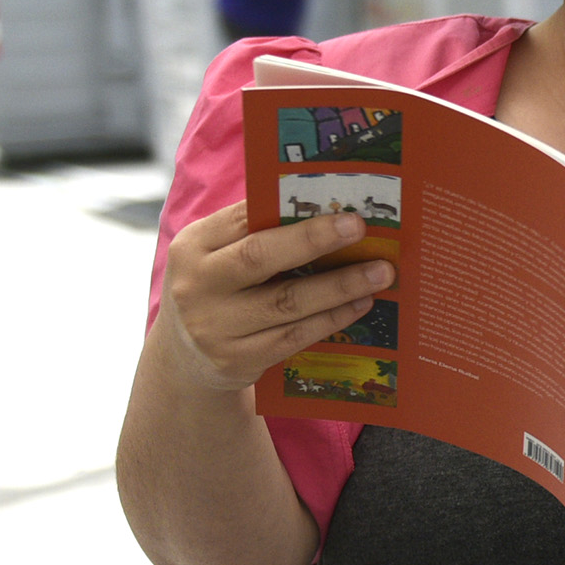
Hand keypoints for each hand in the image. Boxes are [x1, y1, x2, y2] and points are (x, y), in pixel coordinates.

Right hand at [152, 203, 389, 393]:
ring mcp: (216, 327)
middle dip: (314, 239)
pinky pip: (294, 336)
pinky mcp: (237, 360)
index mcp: (192, 247)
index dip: (288, 209)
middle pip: (261, 257)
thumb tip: (323, 207)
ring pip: (287, 302)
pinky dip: (331, 319)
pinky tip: (359, 304)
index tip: (334, 204)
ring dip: (339, 286)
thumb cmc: (215, 290)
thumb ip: (252, 233)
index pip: (242, 218)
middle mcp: (197, 286)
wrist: (185, 358)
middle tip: (359, 228)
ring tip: (379, 273)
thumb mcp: (215, 257)